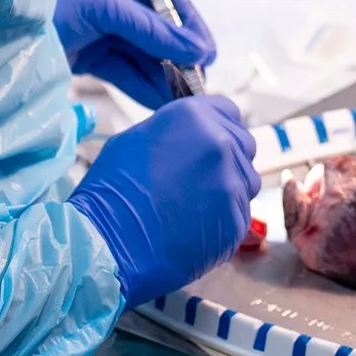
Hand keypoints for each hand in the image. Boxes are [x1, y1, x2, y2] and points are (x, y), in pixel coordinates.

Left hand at [53, 0, 217, 107]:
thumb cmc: (52, 3)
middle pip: (155, 26)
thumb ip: (152, 31)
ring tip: (185, 97)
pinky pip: (124, 70)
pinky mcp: (87, 55)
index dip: (188, 21)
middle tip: (199, 81)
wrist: (0, 33)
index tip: (207, 50)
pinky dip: (143, 84)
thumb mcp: (106, 8)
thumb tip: (196, 51)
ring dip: (163, 73)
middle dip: (177, 54)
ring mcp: (98, 27)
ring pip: (141, 52)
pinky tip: (163, 99)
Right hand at [69, 94, 258, 302]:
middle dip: (227, 160)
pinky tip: (196, 229)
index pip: (229, 112)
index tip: (209, 145)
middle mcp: (219, 143)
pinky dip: (224, 222)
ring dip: (228, 191)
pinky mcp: (236, 220)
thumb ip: (175, 132)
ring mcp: (231, 183)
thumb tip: (190, 137)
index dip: (219, 128)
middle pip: (244, 146)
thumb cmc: (111, 191)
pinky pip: (240, 215)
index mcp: (193, 117)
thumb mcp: (135, 140)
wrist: (109, 244)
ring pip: (246, 182)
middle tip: (198, 181)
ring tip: (194, 207)